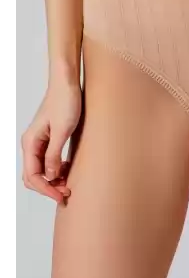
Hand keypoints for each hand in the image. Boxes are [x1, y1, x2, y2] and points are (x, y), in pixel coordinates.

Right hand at [21, 80, 81, 202]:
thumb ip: (54, 154)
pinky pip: (47, 160)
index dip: (46, 189)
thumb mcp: (62, 130)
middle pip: (33, 176)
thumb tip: (50, 175)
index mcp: (30, 142)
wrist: (67, 82)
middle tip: (67, 193)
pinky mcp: (48, 137)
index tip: (62, 195)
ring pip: (40, 169)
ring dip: (52, 179)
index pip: (32, 175)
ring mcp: (39, 140)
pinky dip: (56, 169)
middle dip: (48, 187)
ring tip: (69, 183)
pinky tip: (69, 169)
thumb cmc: (65, 101)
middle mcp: (31, 143)